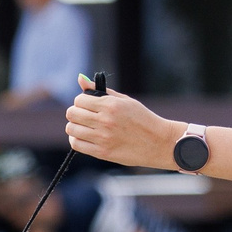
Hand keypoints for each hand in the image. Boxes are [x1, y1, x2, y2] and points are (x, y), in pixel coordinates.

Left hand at [64, 79, 179, 169]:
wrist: (159, 143)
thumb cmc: (143, 119)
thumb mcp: (124, 100)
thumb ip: (101, 91)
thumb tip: (80, 79)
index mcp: (111, 105)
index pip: (79, 100)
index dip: (81, 102)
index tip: (88, 105)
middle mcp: (105, 120)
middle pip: (72, 114)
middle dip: (76, 113)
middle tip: (85, 116)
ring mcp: (103, 138)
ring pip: (71, 129)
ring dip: (75, 127)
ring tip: (85, 127)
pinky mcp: (103, 153)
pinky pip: (77, 145)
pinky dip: (77, 140)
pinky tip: (85, 137)